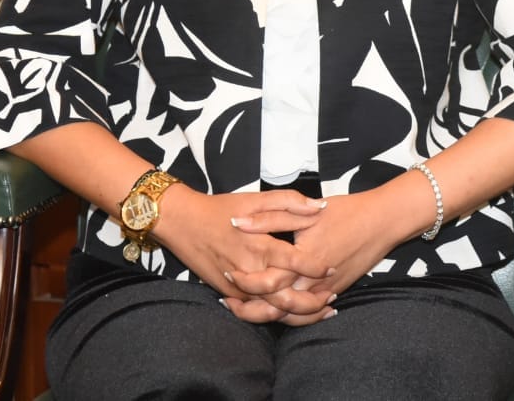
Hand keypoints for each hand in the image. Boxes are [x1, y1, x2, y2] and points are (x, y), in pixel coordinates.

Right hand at [151, 186, 334, 320]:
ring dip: (298, 314)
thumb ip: (289, 203)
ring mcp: (238, 286)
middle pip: (286, 296)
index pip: (295, 262)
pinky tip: (292, 312)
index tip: (332, 268)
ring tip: (320, 311)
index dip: (316, 268)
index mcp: (259, 245)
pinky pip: (255, 312)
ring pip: (272, 310)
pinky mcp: (229, 294)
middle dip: (313, 301)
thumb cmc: (220, 209)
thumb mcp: (255, 199)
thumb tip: (319, 207)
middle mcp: (250, 270)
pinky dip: (275, 315)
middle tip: (332, 296)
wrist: (182, 223)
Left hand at [225, 174, 430, 323]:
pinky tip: (278, 308)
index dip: (242, 283)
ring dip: (268, 315)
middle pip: (274, 307)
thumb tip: (237, 222)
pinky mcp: (335, 293)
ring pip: (292, 316)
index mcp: (302, 261)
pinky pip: (308, 313)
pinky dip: (291, 315)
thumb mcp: (306, 211)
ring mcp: (326, 292)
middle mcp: (313, 283)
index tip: (224, 276)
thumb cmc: (346, 212)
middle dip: (249, 308)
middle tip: (228, 300)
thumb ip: (270, 217)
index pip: (264, 282)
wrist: (383, 222)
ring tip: (246, 308)